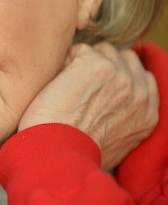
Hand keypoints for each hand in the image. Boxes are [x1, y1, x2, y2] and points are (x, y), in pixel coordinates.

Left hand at [18, 42, 158, 169]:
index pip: (142, 77)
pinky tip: (56, 84)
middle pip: (123, 57)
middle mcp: (139, 92)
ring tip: (65, 88)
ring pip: (101, 50)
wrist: (57, 155)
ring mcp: (120, 75)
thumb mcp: (113, 142)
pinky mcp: (95, 64)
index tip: (96, 88)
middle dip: (100, 65)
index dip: (116, 77)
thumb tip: (109, 107)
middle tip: (78, 87)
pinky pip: (77, 49)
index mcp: (148, 114)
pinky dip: (64, 62)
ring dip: (81, 62)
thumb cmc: (73, 153)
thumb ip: (121, 119)